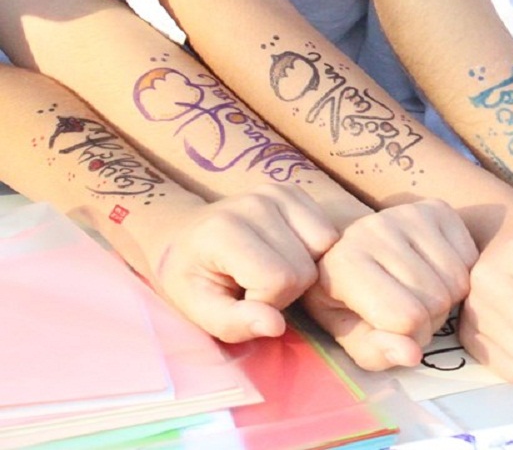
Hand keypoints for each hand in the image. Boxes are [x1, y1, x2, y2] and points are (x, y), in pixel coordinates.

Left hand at [149, 184, 338, 342]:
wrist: (181, 235)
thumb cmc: (190, 278)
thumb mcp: (199, 311)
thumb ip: (235, 323)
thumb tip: (276, 326)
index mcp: (225, 230)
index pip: (280, 279)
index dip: (267, 302)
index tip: (242, 299)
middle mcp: (255, 202)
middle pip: (306, 268)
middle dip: (286, 290)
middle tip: (255, 286)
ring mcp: (277, 191)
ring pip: (325, 246)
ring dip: (304, 269)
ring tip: (272, 269)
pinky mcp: (292, 190)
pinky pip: (328, 231)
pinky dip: (313, 250)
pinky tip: (286, 252)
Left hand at [301, 199, 476, 370]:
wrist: (352, 248)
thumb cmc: (348, 299)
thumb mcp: (350, 335)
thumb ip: (375, 351)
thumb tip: (412, 354)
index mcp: (345, 264)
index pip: (406, 317)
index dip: (409, 338)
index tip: (394, 332)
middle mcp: (374, 229)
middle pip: (436, 300)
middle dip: (430, 320)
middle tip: (410, 313)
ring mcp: (408, 213)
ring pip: (458, 282)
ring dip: (447, 300)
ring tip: (422, 295)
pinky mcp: (437, 207)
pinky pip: (470, 259)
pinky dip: (460, 275)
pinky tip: (435, 273)